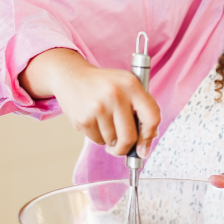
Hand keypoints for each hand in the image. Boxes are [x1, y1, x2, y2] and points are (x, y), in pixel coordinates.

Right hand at [20, 49, 159, 156]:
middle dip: (127, 148)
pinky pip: (98, 141)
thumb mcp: (126, 85)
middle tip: (123, 147)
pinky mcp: (83, 119)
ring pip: (112, 141)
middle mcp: (115, 95)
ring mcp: (98, 108)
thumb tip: (148, 140)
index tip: (145, 145)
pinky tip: (95, 121)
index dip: (150, 135)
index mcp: (131, 85)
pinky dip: (99, 137)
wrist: (72, 76)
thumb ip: (141, 108)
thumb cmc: (104, 84)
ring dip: (111, 140)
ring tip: (105, 123)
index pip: (152, 117)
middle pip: (129, 137)